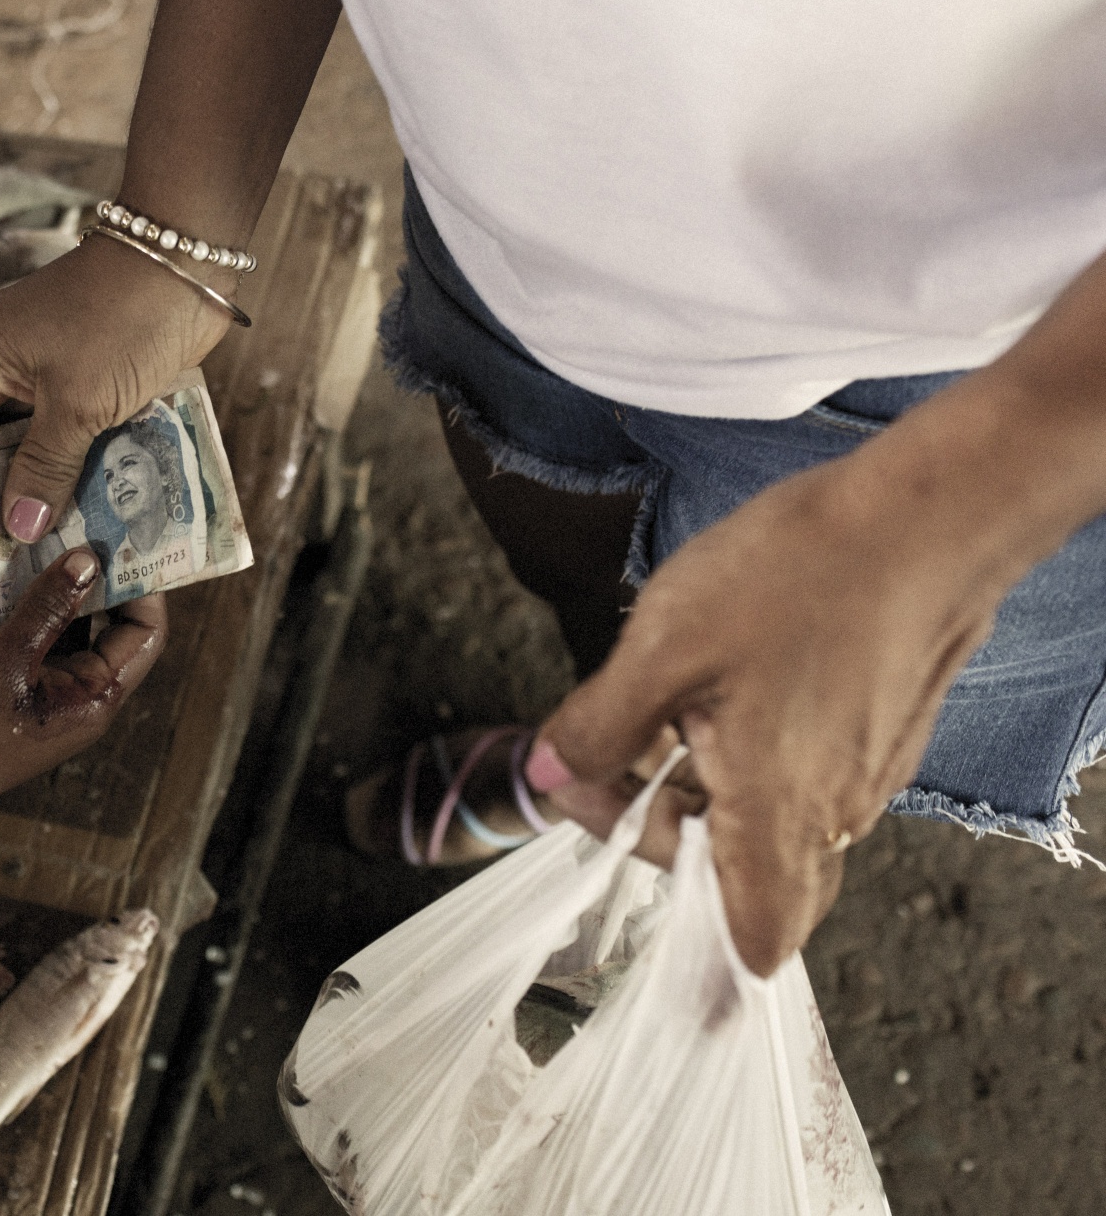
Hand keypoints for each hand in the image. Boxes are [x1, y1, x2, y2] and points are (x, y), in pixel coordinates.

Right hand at [0, 236, 233, 542]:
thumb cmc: (123, 319)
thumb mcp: (80, 402)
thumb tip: (16, 528)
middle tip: (10, 555)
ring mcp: (42, 369)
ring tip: (50, 544)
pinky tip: (88, 508)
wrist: (188, 260)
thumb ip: (45, 467)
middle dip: (0, 495)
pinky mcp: (84, 376)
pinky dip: (75, 463)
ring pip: (29, 441)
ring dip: (44, 484)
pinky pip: (66, 430)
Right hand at [0, 548, 166, 837]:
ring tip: (33, 535)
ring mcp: (43, 693)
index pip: (144, 632)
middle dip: (91, 575)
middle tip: (73, 520)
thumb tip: (89, 559)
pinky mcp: (10, 690)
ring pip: (62, 627)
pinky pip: (27, 639)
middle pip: (105, 624)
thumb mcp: (3, 660)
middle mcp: (78, 695)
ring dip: (48, 587)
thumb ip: (48, 607)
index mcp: (94, 697)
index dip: (141, 584)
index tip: (119, 534)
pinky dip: (17, 607)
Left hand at [531, 452, 1008, 975]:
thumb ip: (598, 727)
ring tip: (656, 701)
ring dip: (699, 783)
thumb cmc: (796, 578)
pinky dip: (746, 751)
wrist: (922, 515)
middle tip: (606, 755)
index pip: (753, 940)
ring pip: (768, 818)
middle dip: (662, 830)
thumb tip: (547, 776)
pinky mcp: (880, 728)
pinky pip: (803, 774)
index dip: (699, 955)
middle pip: (740, 876)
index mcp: (777, 814)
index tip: (630, 874)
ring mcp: (865, 771)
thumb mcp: (663, 649)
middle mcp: (832, 811)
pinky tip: (716, 681)